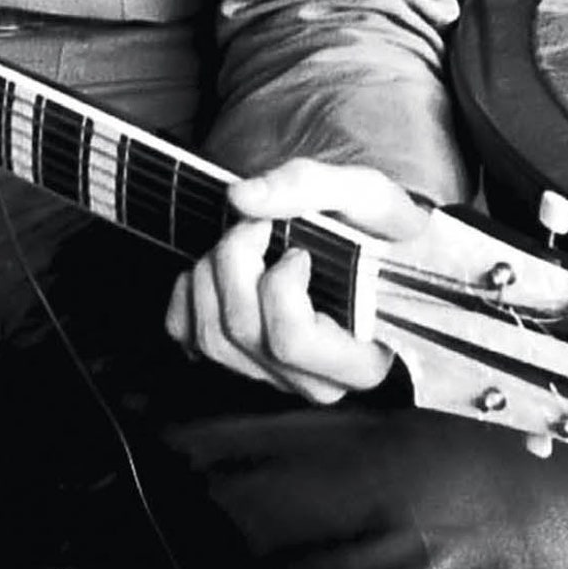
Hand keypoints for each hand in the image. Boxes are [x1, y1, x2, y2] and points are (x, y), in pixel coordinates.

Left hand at [164, 154, 424, 404]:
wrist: (378, 249)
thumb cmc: (382, 231)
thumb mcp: (367, 194)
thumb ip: (310, 187)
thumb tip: (241, 197)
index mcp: (361, 359)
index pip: (292, 341)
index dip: (280, 286)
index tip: (299, 252)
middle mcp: (316, 382)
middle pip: (242, 330)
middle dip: (236, 260)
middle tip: (260, 225)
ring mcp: (273, 377)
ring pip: (210, 335)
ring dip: (212, 270)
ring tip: (244, 241)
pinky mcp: (239, 362)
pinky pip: (185, 334)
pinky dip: (190, 290)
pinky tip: (219, 268)